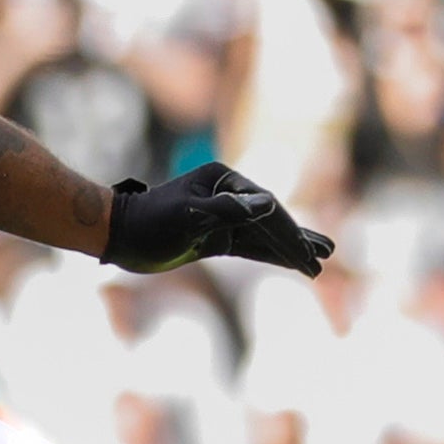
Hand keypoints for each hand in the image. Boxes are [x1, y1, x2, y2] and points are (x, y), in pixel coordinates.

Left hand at [104, 161, 332, 275]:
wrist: (119, 236)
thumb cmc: (149, 222)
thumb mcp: (186, 215)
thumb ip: (227, 210)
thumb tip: (267, 205)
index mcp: (223, 180)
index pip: (265, 206)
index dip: (287, 230)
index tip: (303, 251)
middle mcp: (227, 194)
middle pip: (272, 218)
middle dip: (297, 240)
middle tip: (324, 259)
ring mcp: (223, 216)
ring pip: (265, 234)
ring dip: (292, 248)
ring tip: (321, 262)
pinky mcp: (216, 236)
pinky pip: (252, 246)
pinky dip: (272, 255)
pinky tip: (293, 263)